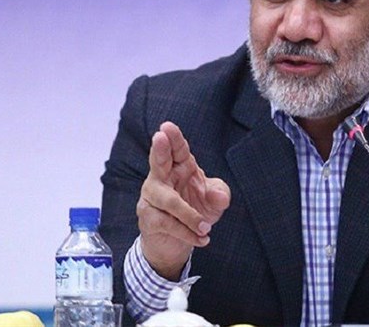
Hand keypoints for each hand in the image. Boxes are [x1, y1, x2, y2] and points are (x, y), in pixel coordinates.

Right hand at [137, 121, 230, 279]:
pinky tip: (202, 239)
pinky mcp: (148, 218)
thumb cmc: (196, 211)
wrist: (179, 242)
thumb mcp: (214, 201)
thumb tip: (220, 198)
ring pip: (168, 201)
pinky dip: (187, 232)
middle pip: (158, 162)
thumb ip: (219, 195)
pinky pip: (168, 223)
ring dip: (190, 215)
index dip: (173, 138)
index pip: (177, 150)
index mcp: (180, 166)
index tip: (167, 127)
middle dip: (159, 150)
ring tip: (206, 227)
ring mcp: (151, 197)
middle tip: (159, 137)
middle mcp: (162, 178)